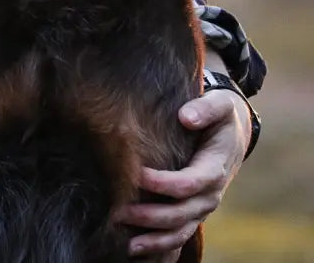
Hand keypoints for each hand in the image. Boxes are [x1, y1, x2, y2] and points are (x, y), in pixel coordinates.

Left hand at [116, 89, 250, 258]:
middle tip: (120, 213)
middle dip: (152, 216)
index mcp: (215, 167)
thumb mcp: (219, 104)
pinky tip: (142, 255)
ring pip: (181, 230)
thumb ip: (205, 108)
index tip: (137, 175)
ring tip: (129, 247)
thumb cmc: (220, 116)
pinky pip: (180, 234)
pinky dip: (164, 248)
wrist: (232, 133)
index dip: (164, 183)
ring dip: (156, 240)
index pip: (190, 182)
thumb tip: (186, 117)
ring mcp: (202, 205)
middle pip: (182, 212)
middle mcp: (211, 193)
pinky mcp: (193, 210)